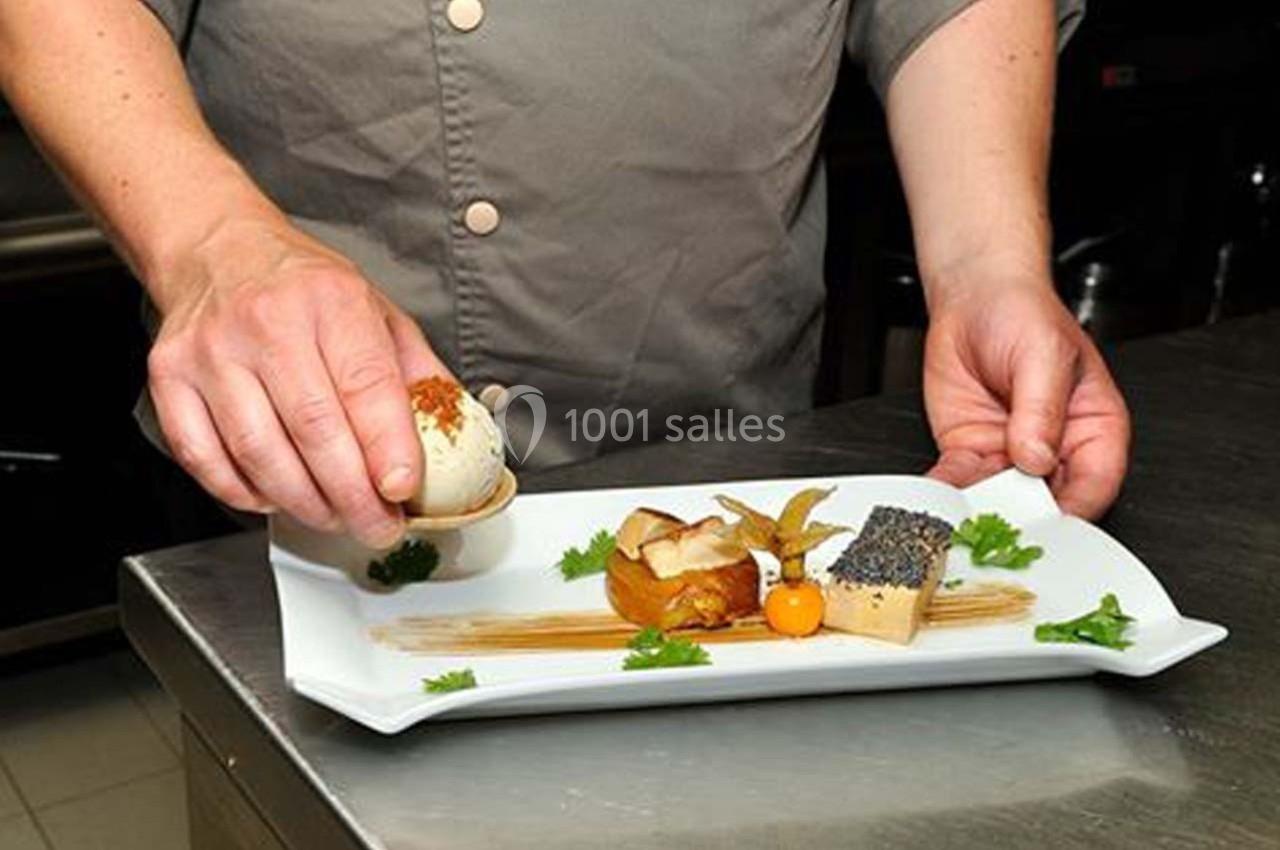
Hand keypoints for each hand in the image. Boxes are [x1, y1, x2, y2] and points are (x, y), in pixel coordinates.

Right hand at [146, 217, 446, 546]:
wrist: (219, 249)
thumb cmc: (304, 286)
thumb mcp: (376, 309)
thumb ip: (416, 372)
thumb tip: (453, 432)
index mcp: (331, 301)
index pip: (365, 386)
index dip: (387, 448)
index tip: (402, 490)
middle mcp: (267, 322)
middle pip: (314, 430)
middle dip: (352, 495)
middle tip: (376, 524)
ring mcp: (212, 351)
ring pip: (260, 452)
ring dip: (303, 502)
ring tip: (334, 517)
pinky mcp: (169, 376)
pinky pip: (204, 456)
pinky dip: (242, 491)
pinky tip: (274, 497)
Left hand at [922, 274, 1129, 518]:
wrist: (974, 299)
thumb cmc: (1024, 314)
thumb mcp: (1043, 354)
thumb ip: (1042, 408)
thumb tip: (1037, 456)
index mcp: (1093, 429)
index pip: (1095, 483)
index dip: (1075, 509)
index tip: (1050, 523)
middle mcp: (1055, 449)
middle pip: (1048, 503)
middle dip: (1024, 519)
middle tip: (1000, 527)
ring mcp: (1011, 455)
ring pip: (1001, 499)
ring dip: (981, 510)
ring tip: (964, 517)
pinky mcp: (972, 453)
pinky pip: (962, 482)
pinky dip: (949, 492)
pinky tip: (939, 495)